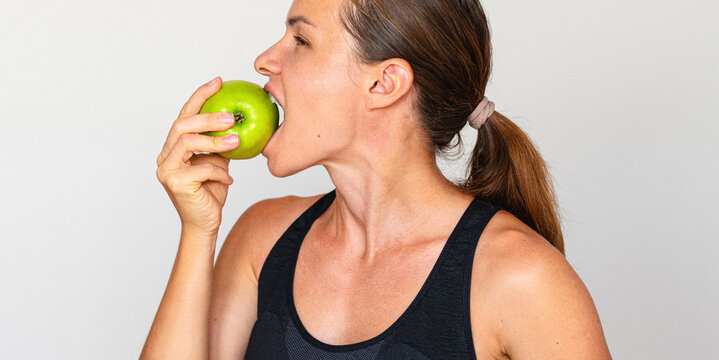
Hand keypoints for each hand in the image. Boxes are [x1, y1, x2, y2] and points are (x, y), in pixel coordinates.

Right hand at [155, 76, 239, 234]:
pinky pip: (202, 167)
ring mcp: (166, 170)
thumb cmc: (211, 193)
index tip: (219, 81)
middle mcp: (165, 156)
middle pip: (182, 125)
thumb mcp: (219, 162)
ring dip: (215, 141)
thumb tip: (238, 120)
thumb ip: (220, 143)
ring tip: (236, 141)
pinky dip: (219, 171)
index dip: (200, 96)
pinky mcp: (175, 183)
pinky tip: (229, 180)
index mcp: (173, 148)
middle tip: (231, 117)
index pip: (185, 115)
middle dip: (207, 117)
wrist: (205, 224)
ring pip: (188, 143)